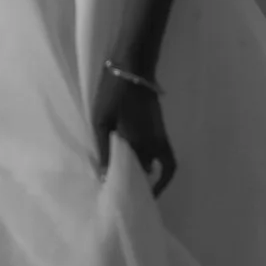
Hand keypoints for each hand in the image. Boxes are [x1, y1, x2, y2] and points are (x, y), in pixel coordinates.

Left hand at [92, 66, 177, 195]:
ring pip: (160, 165)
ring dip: (150, 177)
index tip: (120, 198)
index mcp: (138, 143)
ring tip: (136, 184)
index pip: (137, 175)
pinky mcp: (161, 129)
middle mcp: (154, 144)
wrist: (132, 66)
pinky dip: (158, 166)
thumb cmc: (112, 92)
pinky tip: (144, 165)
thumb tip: (104, 176)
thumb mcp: (100, 120)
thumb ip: (103, 149)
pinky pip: (165, 156)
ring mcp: (161, 136)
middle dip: (139, 184)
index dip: (129, 188)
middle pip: (148, 172)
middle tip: (126, 192)